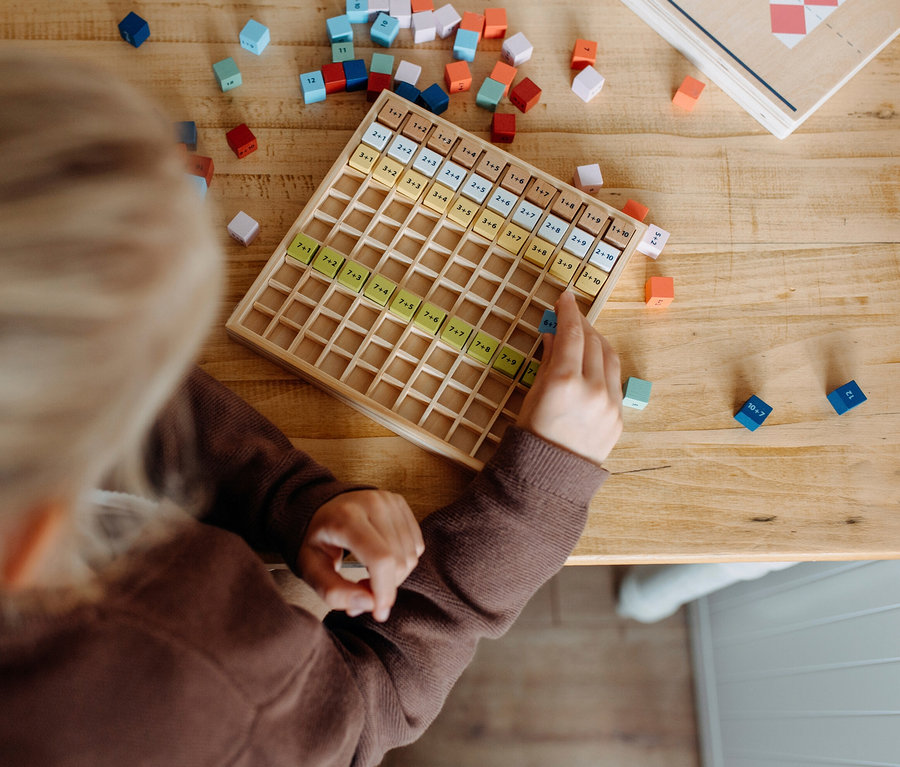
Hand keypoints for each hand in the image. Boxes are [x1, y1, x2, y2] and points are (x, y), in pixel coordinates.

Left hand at [297, 490, 423, 621]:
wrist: (323, 506)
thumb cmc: (317, 539)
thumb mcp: (311, 569)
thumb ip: (334, 592)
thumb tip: (369, 604)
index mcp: (346, 517)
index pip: (381, 559)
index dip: (384, 591)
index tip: (378, 613)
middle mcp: (372, 503)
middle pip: (399, 560)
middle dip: (385, 586)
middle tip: (361, 588)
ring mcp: (389, 500)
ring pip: (411, 555)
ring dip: (394, 575)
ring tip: (368, 573)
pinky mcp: (400, 503)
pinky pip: (416, 545)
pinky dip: (402, 561)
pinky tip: (381, 559)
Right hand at [517, 290, 622, 463]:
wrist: (551, 475)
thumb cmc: (533, 434)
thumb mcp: (533, 394)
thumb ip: (548, 361)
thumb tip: (554, 336)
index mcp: (564, 381)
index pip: (571, 333)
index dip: (568, 311)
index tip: (565, 297)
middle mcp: (592, 388)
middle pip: (593, 342)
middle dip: (583, 325)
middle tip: (571, 315)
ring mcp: (610, 403)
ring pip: (610, 358)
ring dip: (597, 342)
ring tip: (584, 336)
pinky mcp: (619, 416)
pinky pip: (615, 381)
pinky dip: (604, 367)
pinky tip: (593, 363)